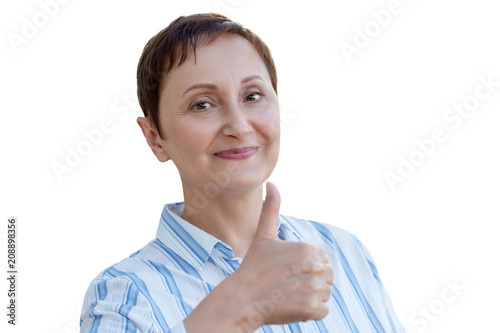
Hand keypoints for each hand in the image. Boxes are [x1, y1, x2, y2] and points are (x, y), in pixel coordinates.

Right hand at [232, 182, 333, 330]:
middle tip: (288, 283)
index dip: (306, 265)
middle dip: (311, 281)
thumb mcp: (264, 235)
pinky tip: (292, 305)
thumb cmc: (254, 267)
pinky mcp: (312, 309)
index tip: (288, 270)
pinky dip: (311, 312)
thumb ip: (272, 209)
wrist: (243, 298)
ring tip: (289, 294)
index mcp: (308, 248)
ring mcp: (314, 288)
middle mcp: (315, 267)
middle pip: (327, 276)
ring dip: (311, 296)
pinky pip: (323, 311)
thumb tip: (271, 184)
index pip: (322, 259)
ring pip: (325, 293)